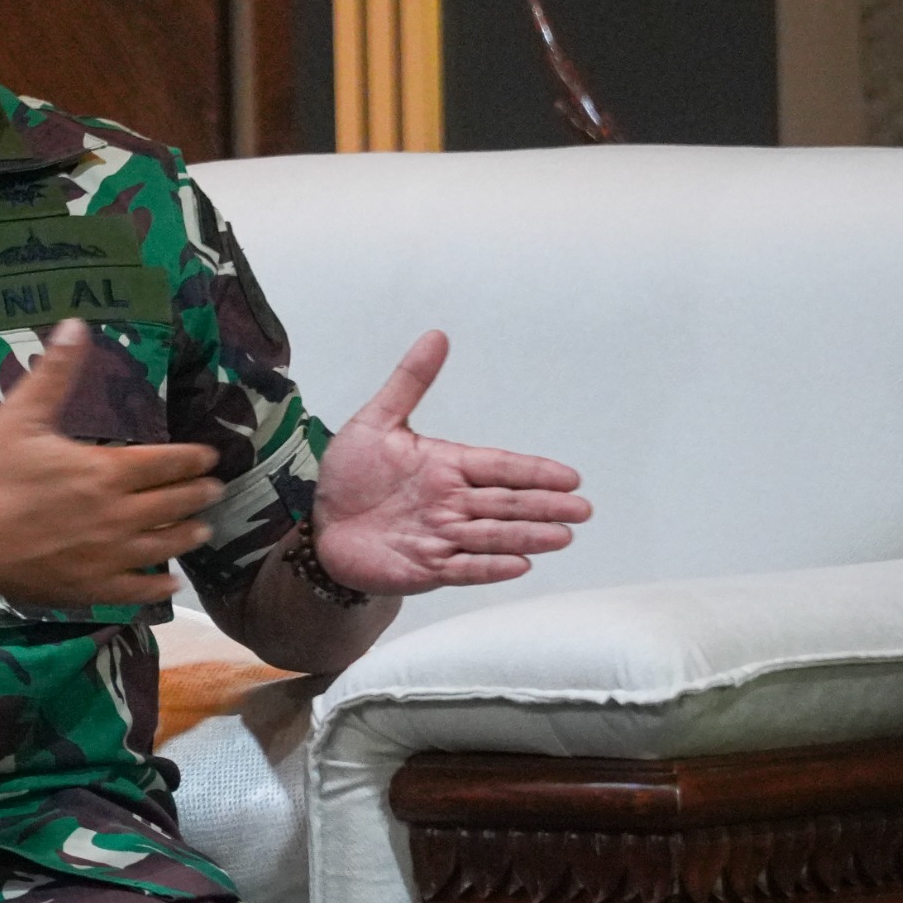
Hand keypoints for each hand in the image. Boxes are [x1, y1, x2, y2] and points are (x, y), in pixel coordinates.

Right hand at [0, 320, 222, 606]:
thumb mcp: (20, 415)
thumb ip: (55, 373)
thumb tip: (76, 324)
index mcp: (105, 471)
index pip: (166, 463)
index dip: (192, 459)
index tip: (209, 457)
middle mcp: (117, 515)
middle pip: (174, 504)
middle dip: (199, 495)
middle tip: (215, 490)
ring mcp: (108, 556)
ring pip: (164, 546)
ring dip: (189, 536)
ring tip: (203, 530)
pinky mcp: (92, 588)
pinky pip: (137, 590)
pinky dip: (159, 586)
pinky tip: (170, 584)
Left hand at [312, 330, 589, 593]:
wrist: (319, 524)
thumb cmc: (350, 475)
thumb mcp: (376, 421)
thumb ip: (410, 381)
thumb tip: (437, 335)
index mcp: (446, 466)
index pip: (499, 466)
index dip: (534, 472)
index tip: (571, 477)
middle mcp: (451, 502)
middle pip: (505, 503)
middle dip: (543, 505)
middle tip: (582, 509)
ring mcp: (441, 536)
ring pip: (491, 535)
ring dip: (527, 536)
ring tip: (562, 536)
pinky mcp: (425, 566)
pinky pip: (463, 566)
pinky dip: (490, 567)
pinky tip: (520, 565)